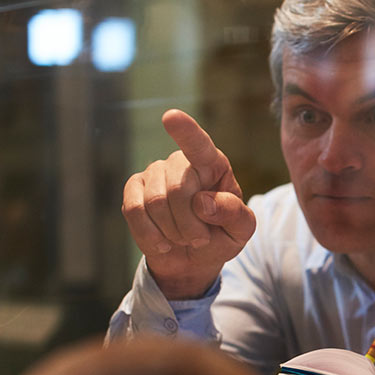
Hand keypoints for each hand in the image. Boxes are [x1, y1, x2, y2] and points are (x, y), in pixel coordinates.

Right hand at [121, 109, 254, 298]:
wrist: (193, 257)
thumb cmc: (221, 237)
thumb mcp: (240, 230)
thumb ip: (234, 214)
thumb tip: (204, 202)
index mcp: (213, 164)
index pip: (200, 145)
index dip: (186, 131)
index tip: (171, 117)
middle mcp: (181, 161)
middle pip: (178, 189)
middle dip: (190, 224)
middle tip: (200, 238)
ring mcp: (155, 173)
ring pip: (155, 202)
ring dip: (173, 232)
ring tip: (184, 238)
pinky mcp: (133, 189)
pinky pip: (134, 210)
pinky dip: (150, 234)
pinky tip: (163, 242)